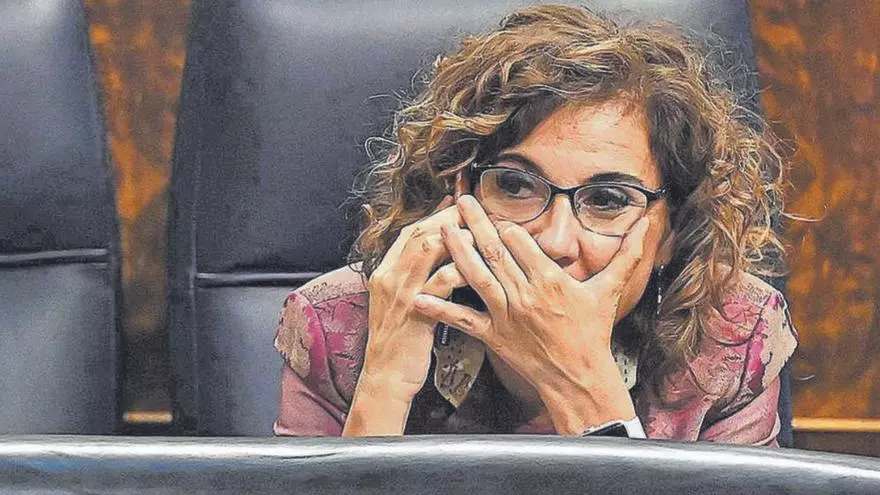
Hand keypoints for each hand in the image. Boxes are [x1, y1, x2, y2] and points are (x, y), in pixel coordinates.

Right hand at [359, 195, 470, 403]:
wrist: (386, 376)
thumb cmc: (401, 343)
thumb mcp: (400, 303)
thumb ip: (413, 279)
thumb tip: (438, 259)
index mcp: (385, 272)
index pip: (410, 232)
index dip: (434, 216)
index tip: (456, 205)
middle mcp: (389, 277)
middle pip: (419, 233)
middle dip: (449, 219)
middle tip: (475, 211)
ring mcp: (400, 293)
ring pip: (427, 250)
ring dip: (457, 238)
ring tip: (481, 231)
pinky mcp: (414, 311)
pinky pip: (439, 282)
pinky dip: (459, 270)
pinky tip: (478, 267)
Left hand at [412, 195, 648, 433]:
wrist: (579, 376)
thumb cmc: (593, 333)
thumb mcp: (609, 291)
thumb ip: (627, 255)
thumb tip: (647, 224)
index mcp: (551, 280)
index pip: (522, 243)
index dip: (507, 227)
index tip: (496, 213)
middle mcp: (525, 295)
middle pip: (494, 252)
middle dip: (475, 223)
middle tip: (461, 201)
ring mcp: (506, 315)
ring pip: (476, 277)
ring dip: (456, 251)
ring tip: (441, 228)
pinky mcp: (492, 335)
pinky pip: (462, 320)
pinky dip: (439, 309)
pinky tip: (418, 296)